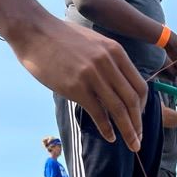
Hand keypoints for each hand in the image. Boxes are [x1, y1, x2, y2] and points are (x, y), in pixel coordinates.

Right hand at [1, 13, 147, 150]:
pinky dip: (107, 129)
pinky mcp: (77, 87)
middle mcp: (108, 63)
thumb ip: (108, 62)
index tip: (138, 118)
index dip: (142, 106)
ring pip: (119, 110)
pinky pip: (98, 113)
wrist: (34, 31)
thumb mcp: (94, 44)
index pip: (140, 85)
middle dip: (138, 124)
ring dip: (128, 131)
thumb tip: (116, 84)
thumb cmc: (60, 39)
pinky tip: (110, 138)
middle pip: (132, 101)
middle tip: (139, 140)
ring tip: (132, 145)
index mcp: (115, 51)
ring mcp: (93, 75)